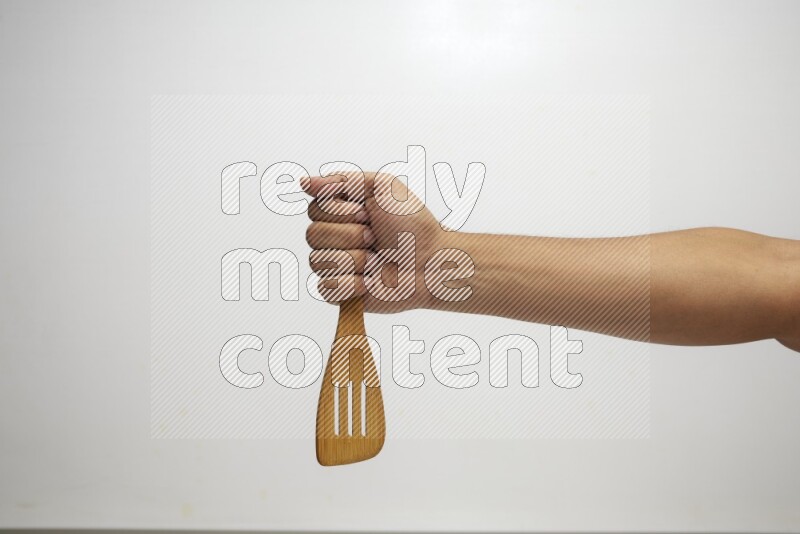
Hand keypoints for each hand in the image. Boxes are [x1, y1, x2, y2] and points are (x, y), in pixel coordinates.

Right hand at [304, 171, 444, 312]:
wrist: (432, 261)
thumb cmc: (413, 225)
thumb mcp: (383, 186)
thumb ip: (342, 180)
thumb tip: (303, 183)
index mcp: (339, 213)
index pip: (314, 209)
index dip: (340, 212)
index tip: (367, 213)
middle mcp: (334, 239)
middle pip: (312, 235)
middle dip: (350, 235)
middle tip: (375, 237)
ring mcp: (336, 267)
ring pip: (318, 261)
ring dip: (354, 259)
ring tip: (376, 259)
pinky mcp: (341, 293)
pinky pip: (325, 288)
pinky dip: (350, 284)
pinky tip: (369, 281)